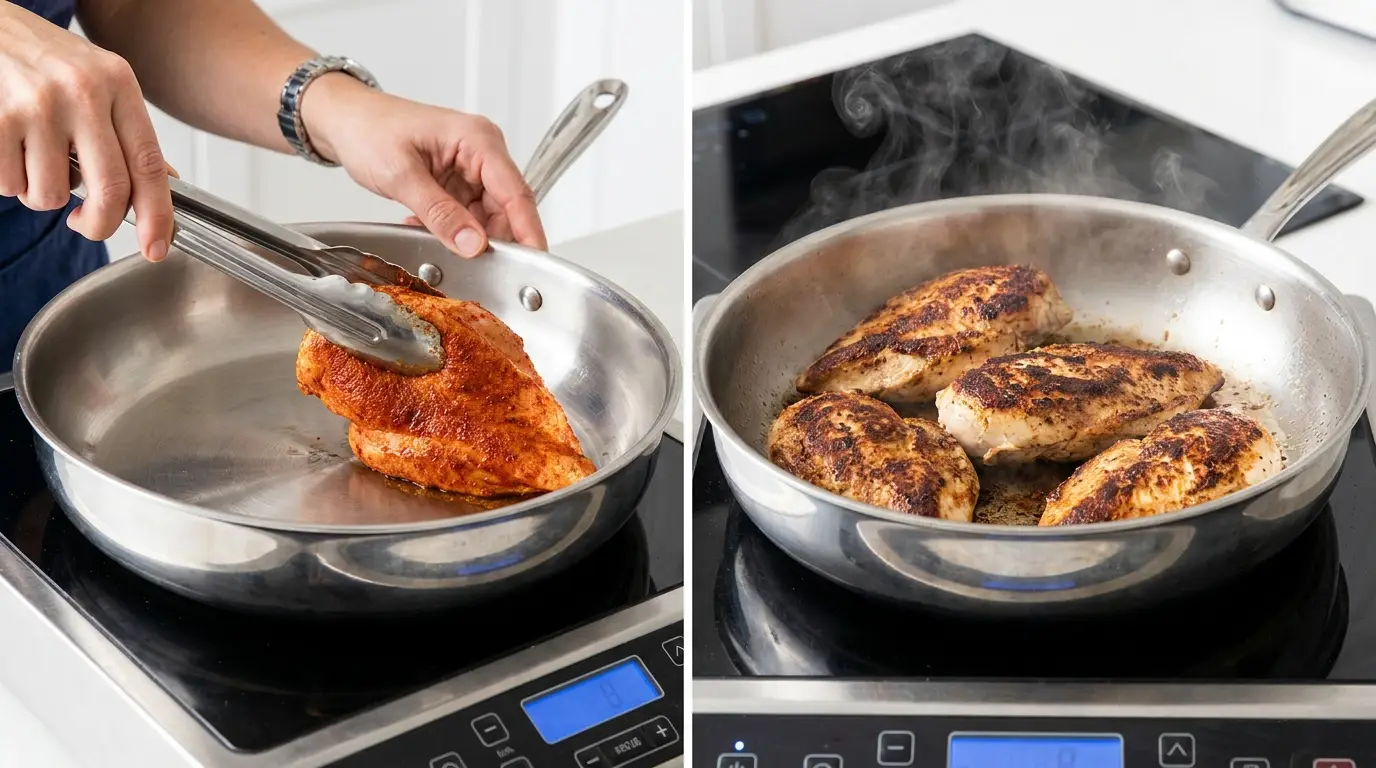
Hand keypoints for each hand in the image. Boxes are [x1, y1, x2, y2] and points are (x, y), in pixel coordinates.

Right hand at [0, 3, 173, 260]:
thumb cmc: (44, 57)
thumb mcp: (100, 79)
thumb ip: (129, 131)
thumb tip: (164, 183)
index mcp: (118, 83)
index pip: (150, 164)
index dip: (159, 216)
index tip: (157, 247)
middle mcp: (83, 93)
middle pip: (109, 191)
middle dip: (99, 224)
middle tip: (85, 224)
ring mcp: (38, 106)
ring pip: (52, 195)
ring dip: (42, 194)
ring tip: (35, 159)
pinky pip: (10, 184)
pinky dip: (10, 180)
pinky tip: (11, 149)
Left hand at [301, 75, 545, 257]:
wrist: (343, 119)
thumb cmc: (368, 129)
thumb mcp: (401, 175)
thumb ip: (440, 213)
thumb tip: (474, 244)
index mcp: (478, 140)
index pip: (517, 192)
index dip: (529, 231)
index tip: (535, 263)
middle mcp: (482, 151)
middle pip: (507, 208)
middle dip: (494, 240)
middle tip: (478, 268)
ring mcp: (471, 167)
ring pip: (487, 215)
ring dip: (467, 235)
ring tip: (435, 241)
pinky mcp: (457, 180)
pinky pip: (467, 214)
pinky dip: (452, 229)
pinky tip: (424, 229)